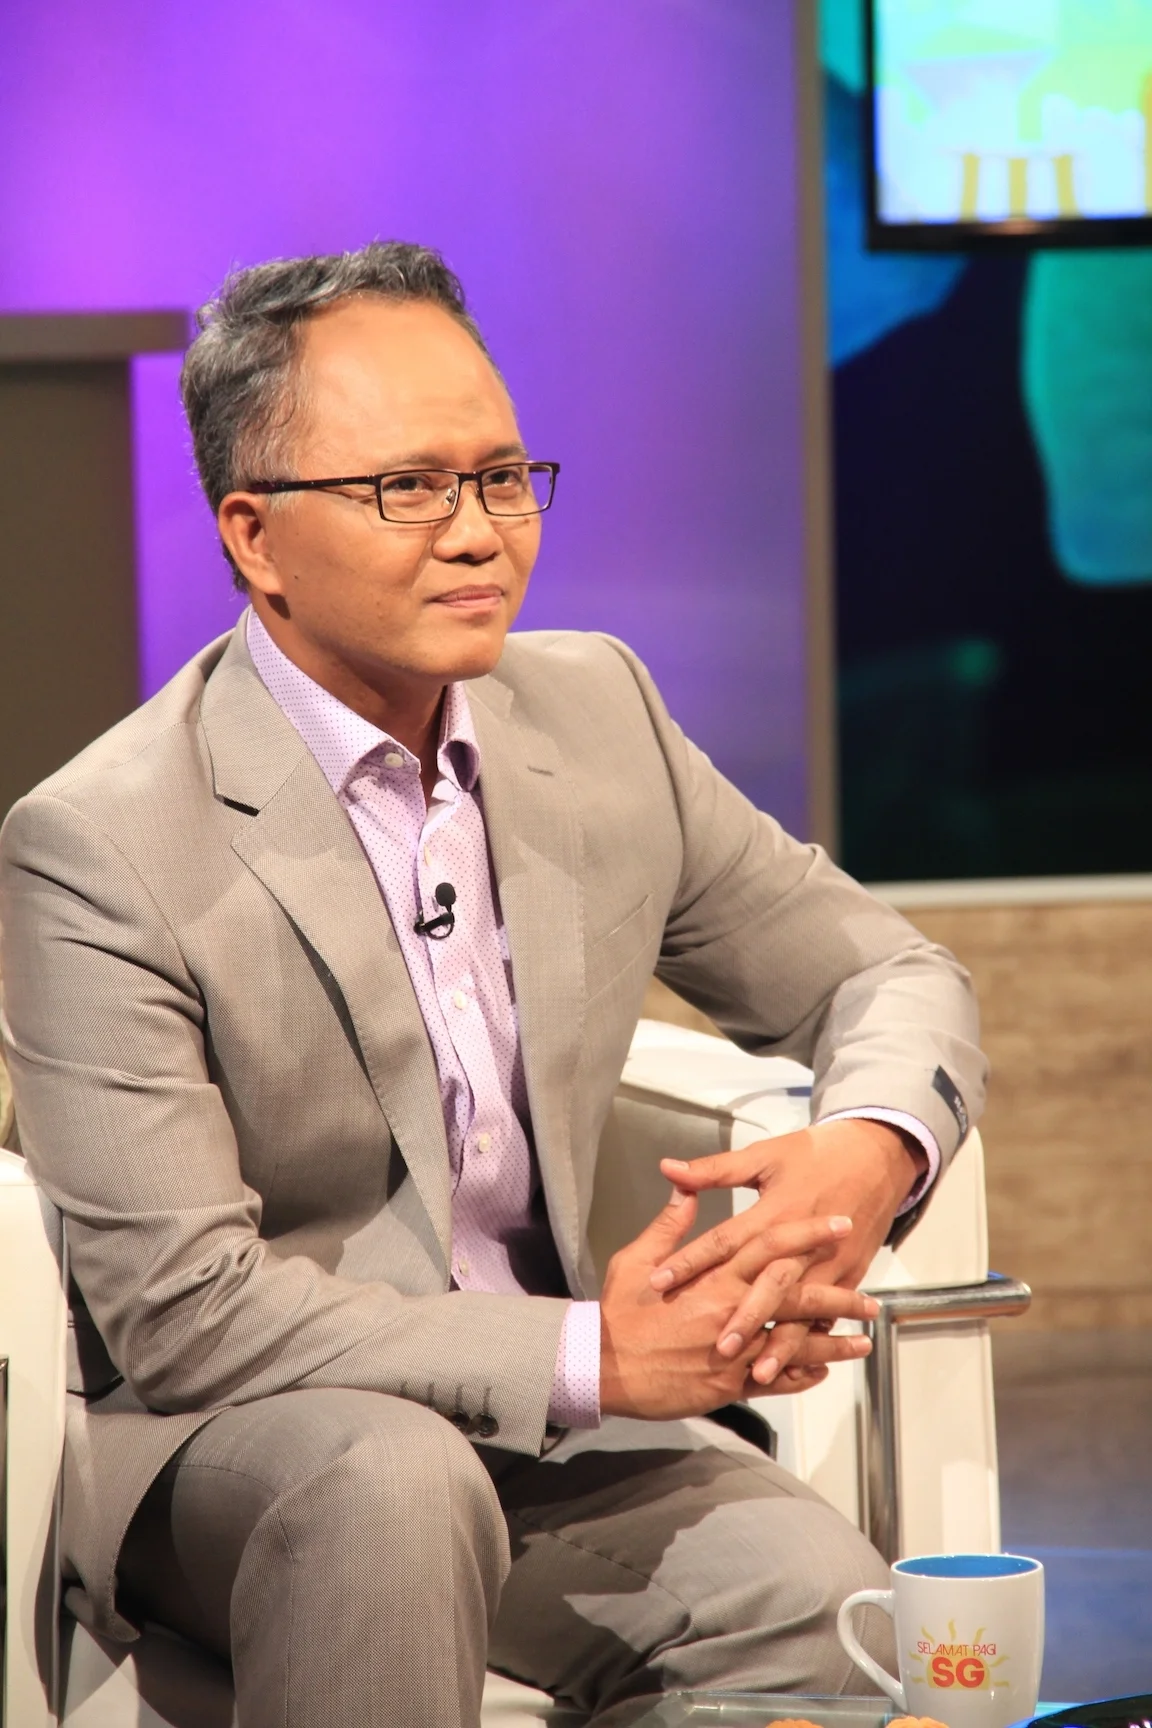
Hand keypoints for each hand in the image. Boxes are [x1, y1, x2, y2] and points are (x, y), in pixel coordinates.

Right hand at [599, 1187, 877, 1419]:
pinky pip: (776, 1380)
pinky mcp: (728, 1384)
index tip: (839, 1224)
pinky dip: (802, 1375)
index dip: (809, 1233)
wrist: (601, 1365)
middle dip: (838, 1296)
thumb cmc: (619, 1312)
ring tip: (863, 1341)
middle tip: (871, 1298)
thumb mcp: (638, 1258)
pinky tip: (824, 1370)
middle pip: (796, 1296)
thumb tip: (683, 1188)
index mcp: (713, 1275)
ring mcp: (733, 1350)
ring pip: (794, 1342)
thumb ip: (669, 1225)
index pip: (771, 1245)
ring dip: (832, 1342)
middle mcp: (730, 1310)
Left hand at [648, 1119, 924, 1375]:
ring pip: (802, 1310)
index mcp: (774, 1210)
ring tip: (759, 1373)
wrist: (877, 1156)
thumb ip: (715, 1170)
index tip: (659, 1283)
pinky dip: (814, 1342)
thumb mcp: (764, 1155)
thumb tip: (669, 1168)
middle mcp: (800, 1243)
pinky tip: (799, 1368)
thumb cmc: (815, 1154)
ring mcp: (827, 1262)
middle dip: (744, 1317)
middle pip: (769, 1284)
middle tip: (718, 1347)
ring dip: (783, 1343)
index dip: (691, 1261)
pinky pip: (828, 1314)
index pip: (725, 1241)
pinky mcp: (848, 1273)